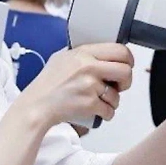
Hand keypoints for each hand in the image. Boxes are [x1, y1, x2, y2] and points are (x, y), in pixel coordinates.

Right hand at [19, 42, 134, 129]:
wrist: (37, 105)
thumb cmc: (47, 85)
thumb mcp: (61, 58)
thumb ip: (82, 53)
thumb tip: (102, 52)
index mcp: (83, 53)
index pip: (120, 50)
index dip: (128, 60)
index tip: (126, 66)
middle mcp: (88, 67)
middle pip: (126, 71)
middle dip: (126, 82)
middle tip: (119, 86)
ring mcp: (89, 86)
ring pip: (117, 95)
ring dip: (112, 101)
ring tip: (99, 101)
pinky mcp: (89, 104)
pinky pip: (109, 110)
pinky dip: (105, 114)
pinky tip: (96, 111)